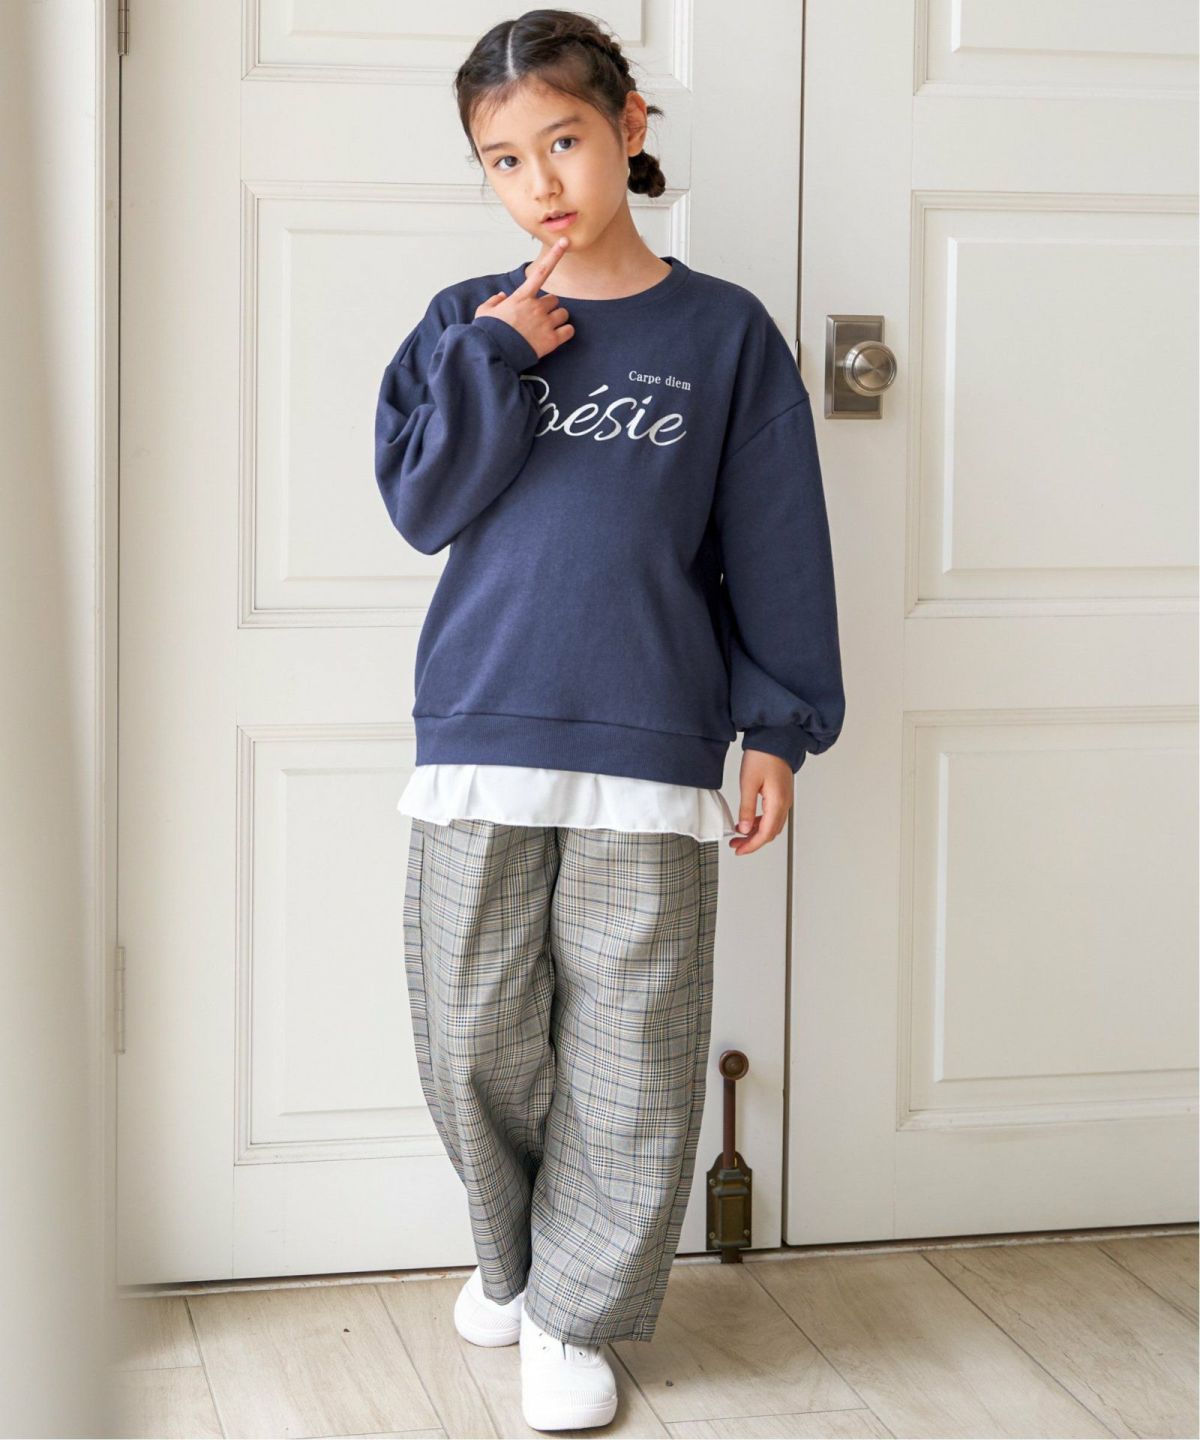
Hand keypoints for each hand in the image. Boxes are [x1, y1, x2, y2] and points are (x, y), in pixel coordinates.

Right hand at [474, 236, 574, 359]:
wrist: (493, 354)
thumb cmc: (488, 333)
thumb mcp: (484, 312)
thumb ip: (494, 301)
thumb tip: (502, 297)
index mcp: (521, 297)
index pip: (542, 271)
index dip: (555, 254)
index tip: (565, 242)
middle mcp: (536, 307)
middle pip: (554, 300)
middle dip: (548, 307)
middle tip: (537, 318)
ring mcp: (545, 323)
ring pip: (562, 313)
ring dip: (557, 319)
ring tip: (544, 329)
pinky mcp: (552, 340)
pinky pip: (569, 330)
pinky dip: (565, 332)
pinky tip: (555, 337)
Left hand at [729, 750, 793, 855]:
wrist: (775, 739)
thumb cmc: (763, 756)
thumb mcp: (748, 783)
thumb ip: (746, 808)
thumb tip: (744, 829)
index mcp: (777, 803)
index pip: (765, 834)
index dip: (752, 845)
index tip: (739, 850)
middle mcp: (784, 804)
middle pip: (770, 833)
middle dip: (753, 842)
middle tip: (736, 845)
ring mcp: (785, 800)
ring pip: (772, 825)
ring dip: (756, 833)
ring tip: (739, 835)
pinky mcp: (781, 795)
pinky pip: (773, 816)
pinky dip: (760, 823)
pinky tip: (748, 822)